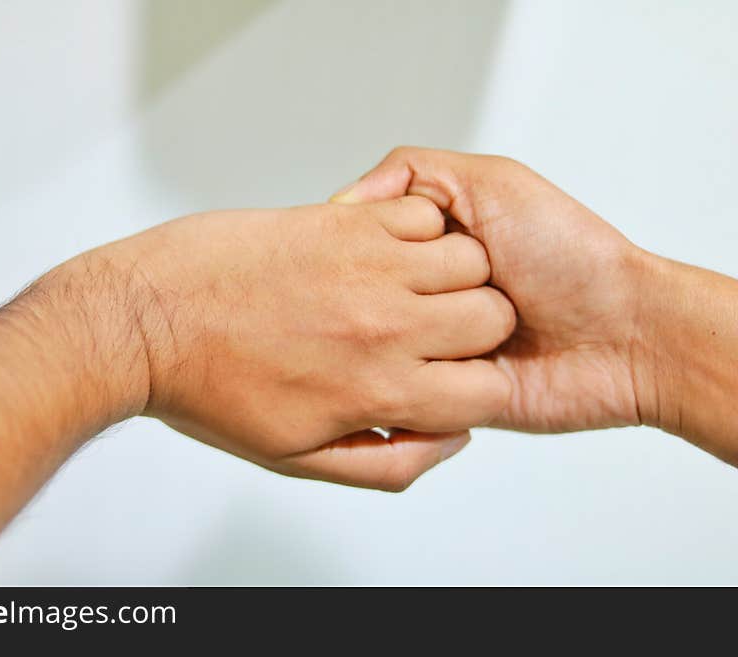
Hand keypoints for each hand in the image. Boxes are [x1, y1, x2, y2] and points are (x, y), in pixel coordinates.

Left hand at [83, 199, 515, 489]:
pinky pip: (422, 212)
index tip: (451, 379)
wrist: (146, 321)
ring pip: (471, 258)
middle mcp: (385, 325)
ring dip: (453, 275)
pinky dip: (419, 230)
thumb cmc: (211, 391)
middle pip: (492, 318)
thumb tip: (451, 438)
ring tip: (410, 287)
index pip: (487, 392)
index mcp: (378, 390)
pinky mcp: (342, 222)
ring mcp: (367, 265)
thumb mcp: (298, 458)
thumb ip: (388, 463)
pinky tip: (383, 252)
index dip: (478, 388)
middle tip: (430, 331)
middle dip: (474, 330)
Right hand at [331, 147, 647, 433]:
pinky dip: (428, 378)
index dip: (371, 242)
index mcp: (423, 248)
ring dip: (428, 333)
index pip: (356, 242)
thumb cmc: (571, 255)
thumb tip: (339, 202)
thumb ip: (413, 172)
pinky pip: (401, 394)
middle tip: (476, 282)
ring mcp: (428, 350)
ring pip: (378, 345)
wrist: (626, 336)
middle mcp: (420, 298)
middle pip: (362, 294)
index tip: (408, 241)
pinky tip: (474, 360)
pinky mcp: (439, 398)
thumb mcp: (492, 183)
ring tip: (489, 323)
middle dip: (406, 288)